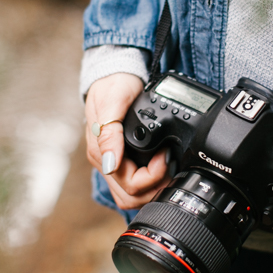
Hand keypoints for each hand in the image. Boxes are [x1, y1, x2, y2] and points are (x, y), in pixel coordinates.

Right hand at [85, 73, 170, 209]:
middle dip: (155, 187)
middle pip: (131, 197)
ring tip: (169, 169)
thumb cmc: (113, 85)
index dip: (152, 176)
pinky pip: (134, 185)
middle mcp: (106, 162)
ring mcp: (113, 163)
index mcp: (101, 152)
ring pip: (132, 196)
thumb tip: (110, 164)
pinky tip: (163, 170)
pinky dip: (151, 184)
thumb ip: (110, 133)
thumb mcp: (112, 101)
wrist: (115, 75)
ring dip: (153, 189)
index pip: (129, 184)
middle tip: (171, 166)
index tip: (165, 156)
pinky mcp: (121, 161)